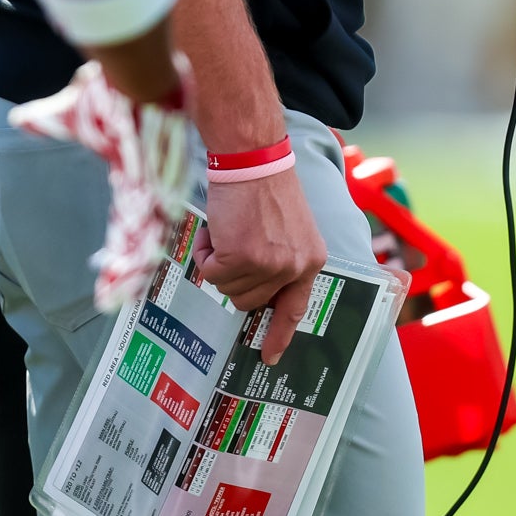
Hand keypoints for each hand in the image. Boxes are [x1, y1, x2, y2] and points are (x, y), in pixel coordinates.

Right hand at [6, 58, 196, 312]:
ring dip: (130, 271)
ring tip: (116, 299)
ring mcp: (157, 191)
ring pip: (145, 243)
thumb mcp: (72, 112)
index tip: (108, 270)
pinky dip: (135, 257)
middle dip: (127, 269)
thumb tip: (20, 119)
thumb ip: (48, 121)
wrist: (142, 78)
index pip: (125, 221)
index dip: (120, 247)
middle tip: (113, 298)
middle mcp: (149, 189)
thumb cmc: (111, 93)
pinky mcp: (158, 189)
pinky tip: (130, 278)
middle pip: (140, 239)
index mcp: (132, 177)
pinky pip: (146, 232)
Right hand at [191, 162, 324, 363]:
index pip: (295, 308)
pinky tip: (217, 228)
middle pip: (249, 300)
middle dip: (233, 277)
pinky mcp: (241, 258)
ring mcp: (268, 265)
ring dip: (218, 261)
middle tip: (233, 243)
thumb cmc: (264, 186)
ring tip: (228, 229)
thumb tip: (256, 293)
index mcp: (311, 260)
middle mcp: (293, 268)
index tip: (269, 357)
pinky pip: (209, 272)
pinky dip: (205, 252)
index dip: (280, 334)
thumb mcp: (288, 229)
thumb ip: (280, 261)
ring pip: (227, 287)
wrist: (252, 158)